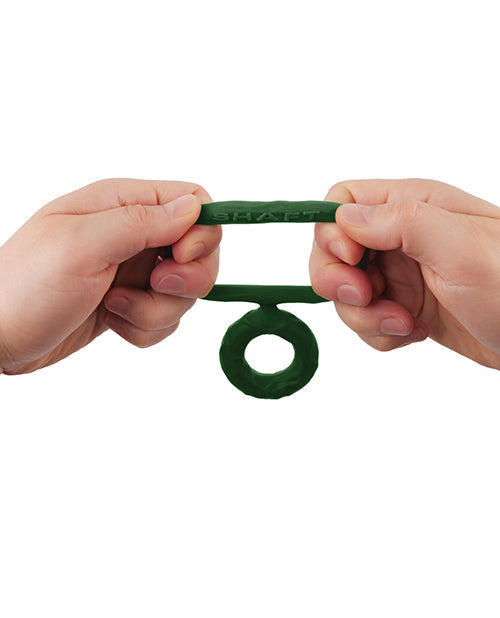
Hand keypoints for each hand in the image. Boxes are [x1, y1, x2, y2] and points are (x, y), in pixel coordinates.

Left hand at [0, 178, 220, 373]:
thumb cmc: (23, 289)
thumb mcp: (80, 247)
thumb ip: (140, 222)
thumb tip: (193, 207)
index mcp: (120, 204)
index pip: (193, 202)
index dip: (200, 233)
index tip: (180, 259)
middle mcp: (132, 234)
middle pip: (198, 250)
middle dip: (185, 279)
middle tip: (153, 286)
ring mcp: (131, 270)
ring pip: (183, 290)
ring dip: (158, 309)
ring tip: (116, 307)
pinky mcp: (130, 302)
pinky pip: (165, 316)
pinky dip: (146, 327)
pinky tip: (114, 322)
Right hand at [309, 178, 499, 368]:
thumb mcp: (464, 249)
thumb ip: (402, 223)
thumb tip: (344, 217)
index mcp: (414, 207)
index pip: (343, 202)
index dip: (333, 233)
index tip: (353, 263)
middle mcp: (401, 237)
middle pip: (334, 250)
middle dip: (339, 281)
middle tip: (366, 299)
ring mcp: (403, 274)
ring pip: (346, 291)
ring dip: (363, 316)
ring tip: (403, 324)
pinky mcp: (405, 307)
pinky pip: (366, 319)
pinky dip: (380, 333)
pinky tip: (414, 334)